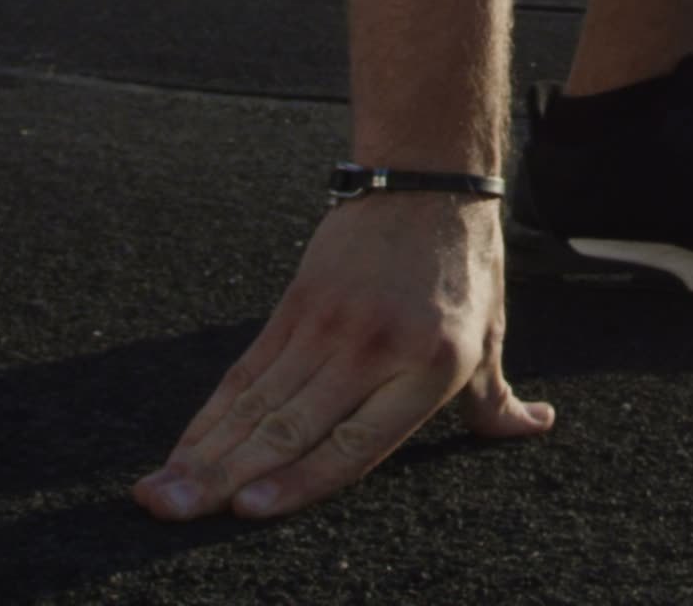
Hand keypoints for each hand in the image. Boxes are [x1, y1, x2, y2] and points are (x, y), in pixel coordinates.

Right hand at [134, 191, 553, 520]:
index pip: (354, 442)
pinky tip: (182, 449)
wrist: (427, 178)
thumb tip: (534, 427)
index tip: (248, 512)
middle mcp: (372, 350)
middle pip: (288, 426)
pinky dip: (211, 414)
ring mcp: (326, 324)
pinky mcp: (295, 304)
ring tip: (158, 494)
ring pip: (255, 403)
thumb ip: (496, 399)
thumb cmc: (464, 268)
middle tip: (173, 513)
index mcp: (427, 368)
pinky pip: (246, 370)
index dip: (299, 480)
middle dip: (224, 476)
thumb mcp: (491, 334)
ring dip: (201, 452)